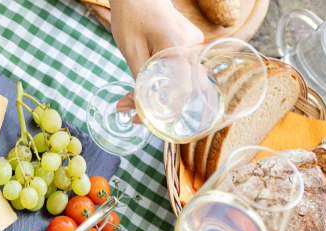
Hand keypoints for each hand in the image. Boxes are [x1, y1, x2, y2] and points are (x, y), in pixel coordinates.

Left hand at [109, 0, 202, 119]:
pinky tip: (144, 86)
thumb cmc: (132, 17)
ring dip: (165, 96)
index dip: (166, 110)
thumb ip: (141, 79)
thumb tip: (140, 107)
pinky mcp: (190, 46)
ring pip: (188, 82)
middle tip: (137, 115)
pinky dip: (167, 83)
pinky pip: (184, 71)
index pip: (183, 89)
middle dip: (165, 107)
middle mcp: (193, 47)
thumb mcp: (131, 50)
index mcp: (178, 46)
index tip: (142, 119)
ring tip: (132, 101)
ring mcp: (195, 45)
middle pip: (190, 90)